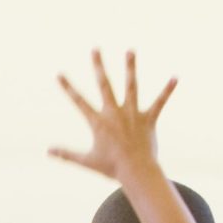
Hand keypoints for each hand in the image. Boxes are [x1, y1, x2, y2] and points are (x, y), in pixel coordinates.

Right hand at [48, 49, 175, 185]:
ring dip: (130, 67)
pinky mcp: (148, 119)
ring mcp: (132, 114)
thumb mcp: (86, 161)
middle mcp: (114, 113)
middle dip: (99, 66)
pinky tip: (175, 77)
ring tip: (130, 50)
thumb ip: (66, 154)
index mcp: (98, 122)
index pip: (79, 101)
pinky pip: (159, 102)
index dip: (68, 88)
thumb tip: (47, 151)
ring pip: (131, 86)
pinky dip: (167, 90)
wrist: (136, 173)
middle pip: (105, 85)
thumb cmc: (111, 168)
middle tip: (95, 49)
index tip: (59, 74)